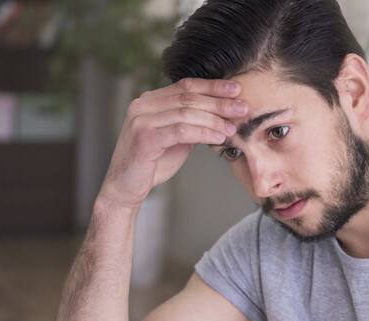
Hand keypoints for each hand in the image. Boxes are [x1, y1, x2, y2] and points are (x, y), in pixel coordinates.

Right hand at [99, 77, 248, 208]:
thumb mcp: (175, 139)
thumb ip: (191, 123)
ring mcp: (142, 119)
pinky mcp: (145, 137)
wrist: (126, 188)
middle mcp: (143, 105)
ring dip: (214, 119)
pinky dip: (203, 132)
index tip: (236, 90)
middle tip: (243, 108)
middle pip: (189, 97)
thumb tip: (221, 115)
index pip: (186, 85)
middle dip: (219, 102)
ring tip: (233, 127)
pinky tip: (218, 137)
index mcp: (150, 101)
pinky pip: (181, 130)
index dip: (213, 86)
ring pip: (187, 112)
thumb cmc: (151, 164)